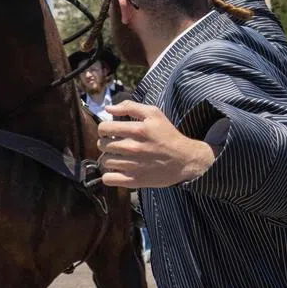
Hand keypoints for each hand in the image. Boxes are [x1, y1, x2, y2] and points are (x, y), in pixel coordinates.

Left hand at [97, 101, 215, 187]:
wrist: (185, 160)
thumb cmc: (168, 135)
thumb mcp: (154, 114)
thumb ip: (130, 107)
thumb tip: (108, 109)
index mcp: (136, 130)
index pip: (103, 128)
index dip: (104, 129)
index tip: (110, 132)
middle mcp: (132, 148)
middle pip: (101, 145)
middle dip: (106, 143)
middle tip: (116, 144)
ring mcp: (132, 165)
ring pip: (104, 161)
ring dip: (109, 158)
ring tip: (119, 157)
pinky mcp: (134, 180)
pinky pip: (108, 179)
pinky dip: (109, 175)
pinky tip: (117, 170)